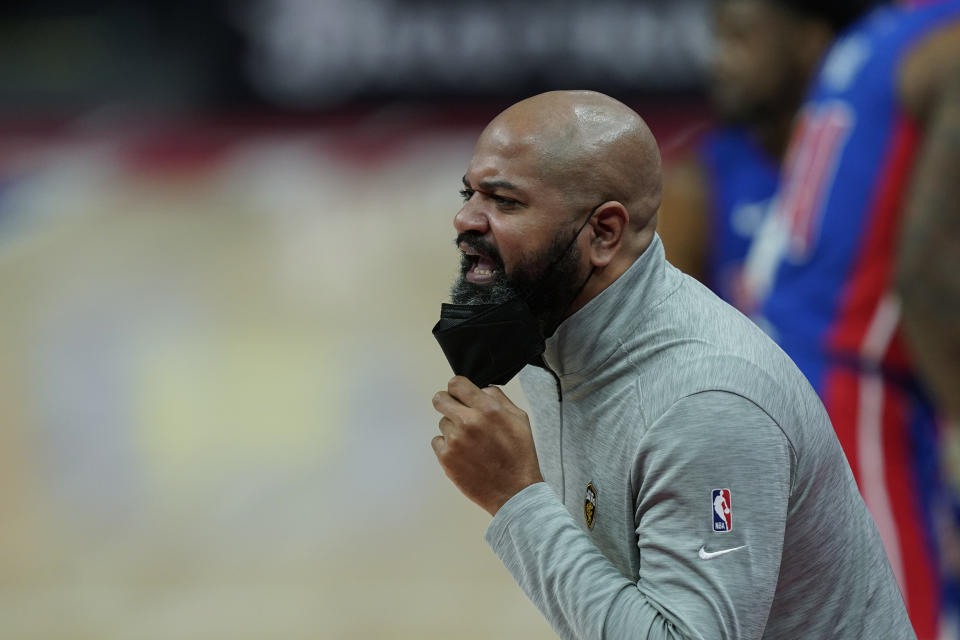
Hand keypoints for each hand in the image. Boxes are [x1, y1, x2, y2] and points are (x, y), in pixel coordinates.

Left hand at [431, 376, 543, 515]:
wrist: (514, 491)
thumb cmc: (519, 455)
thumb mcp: (519, 419)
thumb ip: (498, 399)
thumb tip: (480, 388)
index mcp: (488, 409)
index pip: (456, 384)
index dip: (457, 388)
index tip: (459, 394)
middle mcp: (469, 422)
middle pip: (440, 399)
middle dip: (447, 403)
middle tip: (456, 412)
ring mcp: (455, 440)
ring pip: (442, 422)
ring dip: (453, 428)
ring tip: (471, 443)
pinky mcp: (446, 458)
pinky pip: (438, 441)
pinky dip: (447, 446)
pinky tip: (464, 454)